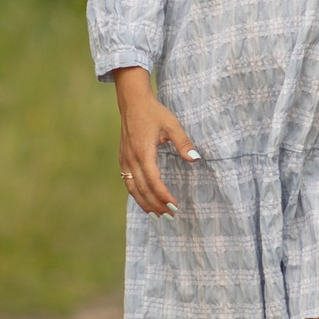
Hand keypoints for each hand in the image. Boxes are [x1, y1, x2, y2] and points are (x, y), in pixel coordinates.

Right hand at [113, 67, 198, 216]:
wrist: (132, 102)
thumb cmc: (154, 112)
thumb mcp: (172, 124)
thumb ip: (183, 143)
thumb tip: (195, 159)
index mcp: (143, 152)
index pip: (153, 181)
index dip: (163, 195)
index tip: (175, 205)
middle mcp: (131, 159)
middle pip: (142, 189)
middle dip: (156, 204)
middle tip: (170, 216)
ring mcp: (125, 160)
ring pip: (132, 188)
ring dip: (144, 203)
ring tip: (157, 215)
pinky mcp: (123, 159)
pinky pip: (128, 182)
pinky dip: (136, 194)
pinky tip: (145, 201)